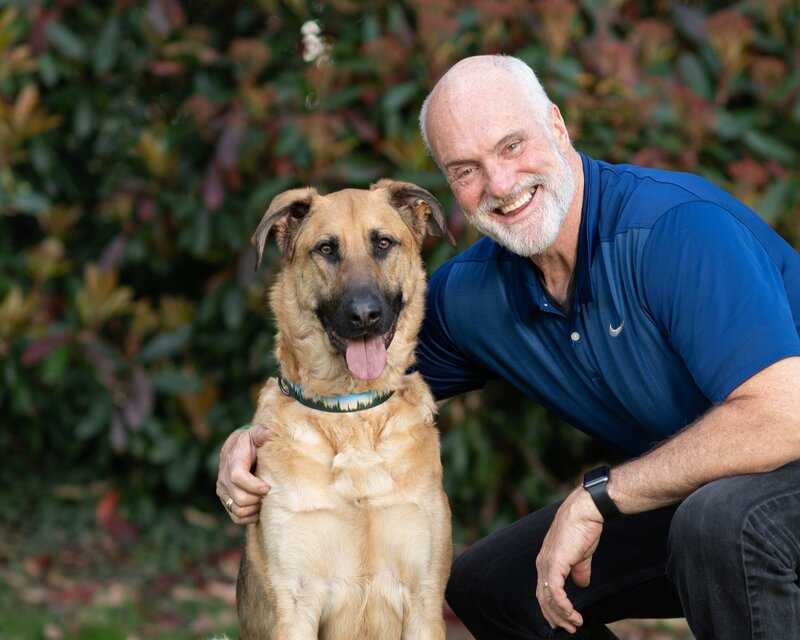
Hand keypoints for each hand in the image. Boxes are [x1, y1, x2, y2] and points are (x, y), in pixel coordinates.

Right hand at [216, 424, 271, 523]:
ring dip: (255, 508)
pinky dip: (250, 517)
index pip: (237, 477)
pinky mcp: (226, 500)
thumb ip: (262, 433)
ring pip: (238, 509)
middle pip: (240, 498)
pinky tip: (260, 508)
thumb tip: (270, 433)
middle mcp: (224, 478)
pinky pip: (236, 516)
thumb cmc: (250, 441)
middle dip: (258, 498)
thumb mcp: (256, 433)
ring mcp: (224, 491)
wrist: (237, 449)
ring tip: (266, 500)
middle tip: (272, 493)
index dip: (254, 485)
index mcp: (232, 462)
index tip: (268, 487)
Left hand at [535, 488, 603, 632]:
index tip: (566, 619)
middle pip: (543, 598)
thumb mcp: (581, 556)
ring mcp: (546, 564)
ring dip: (561, 614)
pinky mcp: (554, 564)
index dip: (553, 607)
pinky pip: (554, 591)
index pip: (544, 590)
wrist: (585, 513)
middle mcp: (542, 564)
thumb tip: (582, 584)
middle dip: (555, 616)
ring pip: (547, 597)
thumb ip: (579, 571)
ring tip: (574, 624)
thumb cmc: (583, 530)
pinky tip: (572, 613)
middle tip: (569, 628)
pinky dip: (562, 605)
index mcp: (546, 561)